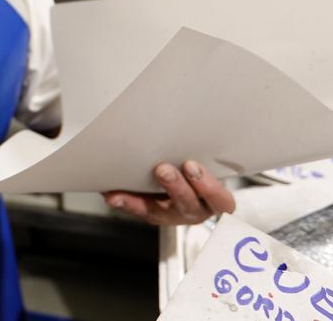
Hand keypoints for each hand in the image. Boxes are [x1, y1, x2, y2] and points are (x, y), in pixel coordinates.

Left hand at [103, 160, 235, 225]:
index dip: (208, 186)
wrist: (187, 181)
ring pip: (157, 211)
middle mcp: (194, 209)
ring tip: (123, 193)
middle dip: (174, 187)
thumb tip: (190, 118)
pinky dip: (123, 202)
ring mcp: (171, 214)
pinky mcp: (151, 212)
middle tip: (162, 169)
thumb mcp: (210, 161)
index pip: (220, 200)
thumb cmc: (201, 168)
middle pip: (187, 204)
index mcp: (215, 200)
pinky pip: (136, 209)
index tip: (191, 165)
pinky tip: (111, 195)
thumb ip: (203, 151)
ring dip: (139, 201)